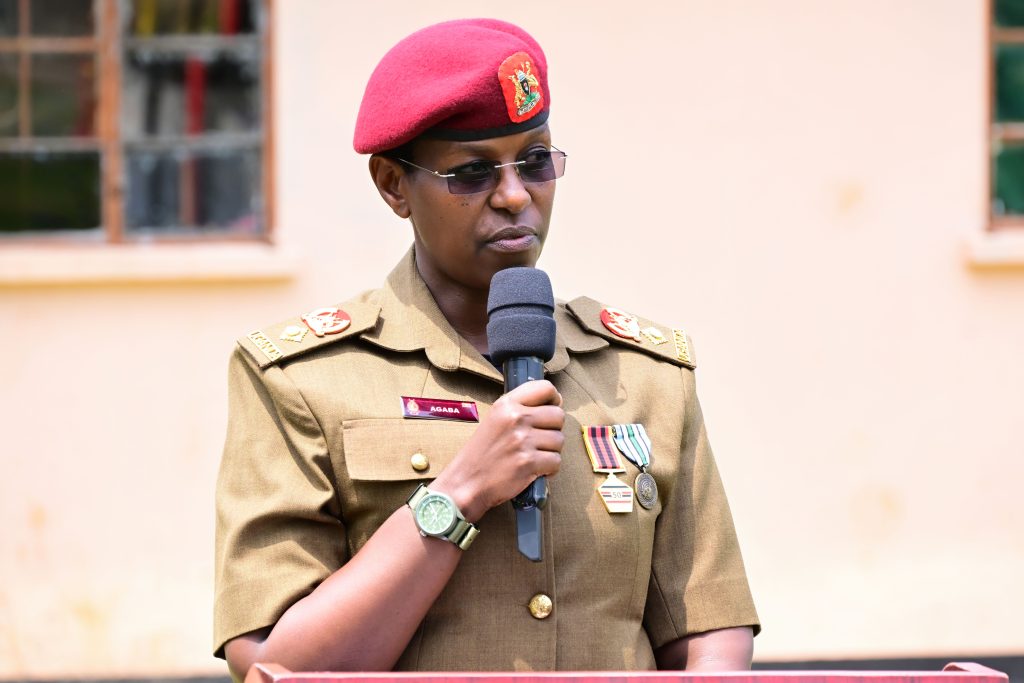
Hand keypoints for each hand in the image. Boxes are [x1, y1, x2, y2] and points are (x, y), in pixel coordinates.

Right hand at [431, 380, 563, 521]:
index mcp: (506, 404)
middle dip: (554, 430)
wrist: (466, 483)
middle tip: (540, 441)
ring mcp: (522, 440)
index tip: (551, 409)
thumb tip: (552, 405)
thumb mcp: (494, 420)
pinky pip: (556, 461)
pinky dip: (549, 470)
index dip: (554, 399)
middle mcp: (515, 418)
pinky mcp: (528, 463)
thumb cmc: (480, 454)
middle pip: (558, 416)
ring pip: (559, 440)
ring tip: (534, 457)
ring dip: (551, 452)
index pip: (545, 388)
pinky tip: (535, 470)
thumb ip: (519, 410)